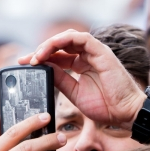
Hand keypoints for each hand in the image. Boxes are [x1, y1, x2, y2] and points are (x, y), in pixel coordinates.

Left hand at [18, 29, 146, 130]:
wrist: (124, 112)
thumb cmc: (106, 106)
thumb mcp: (74, 93)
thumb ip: (60, 79)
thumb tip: (43, 69)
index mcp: (82, 65)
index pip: (58, 55)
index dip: (41, 58)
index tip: (24, 65)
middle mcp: (88, 56)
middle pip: (60, 44)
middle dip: (41, 50)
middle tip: (26, 60)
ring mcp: (95, 52)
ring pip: (68, 37)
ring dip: (50, 44)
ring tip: (37, 56)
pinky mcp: (101, 51)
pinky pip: (80, 37)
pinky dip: (63, 40)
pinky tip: (50, 49)